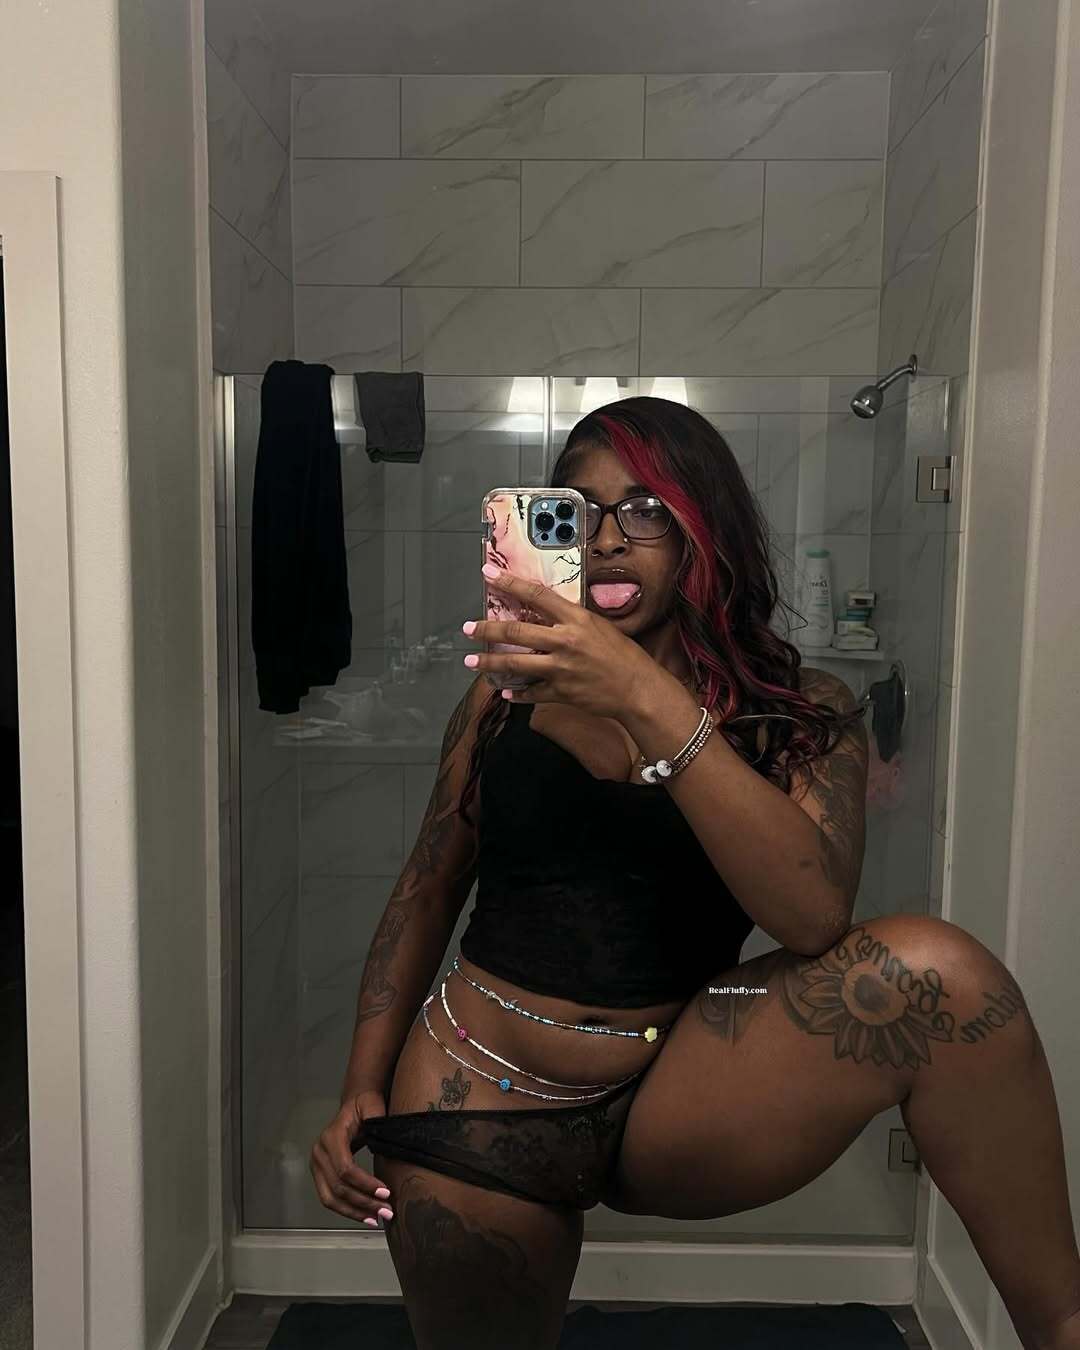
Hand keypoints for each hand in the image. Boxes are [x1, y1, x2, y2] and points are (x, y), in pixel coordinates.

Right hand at [310, 1090, 393, 1227]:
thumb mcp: (373, 1106)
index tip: (386, 1193)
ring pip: (331, 1198)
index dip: (364, 1183)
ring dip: (355, 1212)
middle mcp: (319, 1153)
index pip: (345, 1168)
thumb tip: (387, 1142)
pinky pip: (330, 1198)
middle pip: (338, 1187)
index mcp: (331, 1137)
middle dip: (363, 1202)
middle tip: (387, 1212)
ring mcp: (317, 1165)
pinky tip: (366, 1216)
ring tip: (377, 1219)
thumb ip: (377, 1120)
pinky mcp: (320, 1175)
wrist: (354, 1104)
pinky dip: (348, 1210)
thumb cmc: (365, 1105)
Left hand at [462, 564, 659, 719]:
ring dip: (490, 662)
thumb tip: (547, 615)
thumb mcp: (599, 627)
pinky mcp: (561, 692)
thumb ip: (571, 621)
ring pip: (515, 663)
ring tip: (472, 660)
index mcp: (575, 619)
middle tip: (468, 628)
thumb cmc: (624, 656)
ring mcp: (560, 669)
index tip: (488, 574)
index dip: (509, 583)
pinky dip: (517, 693)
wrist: (638, 689)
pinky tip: (506, 692)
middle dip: (487, 629)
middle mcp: (564, 641)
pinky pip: (531, 692)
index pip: (536, 595)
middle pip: (516, 631)